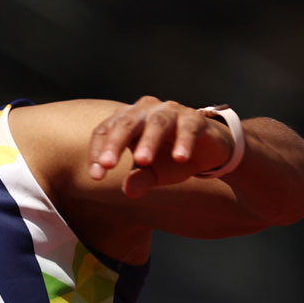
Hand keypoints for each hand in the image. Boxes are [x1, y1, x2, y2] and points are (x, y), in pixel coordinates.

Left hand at [88, 96, 234, 197]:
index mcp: (125, 120)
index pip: (104, 131)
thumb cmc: (169, 158)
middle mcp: (144, 111)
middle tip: (108, 164)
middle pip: (125, 123)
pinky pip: (187, 128)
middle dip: (115, 144)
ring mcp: (170, 111)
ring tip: (142, 161)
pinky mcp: (194, 118)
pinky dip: (183, 142)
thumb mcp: (153, 174)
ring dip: (148, 142)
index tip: (96, 177)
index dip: (97, 152)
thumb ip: (139, 179)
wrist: (207, 150)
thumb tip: (129, 191)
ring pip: (156, 123)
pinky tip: (180, 158)